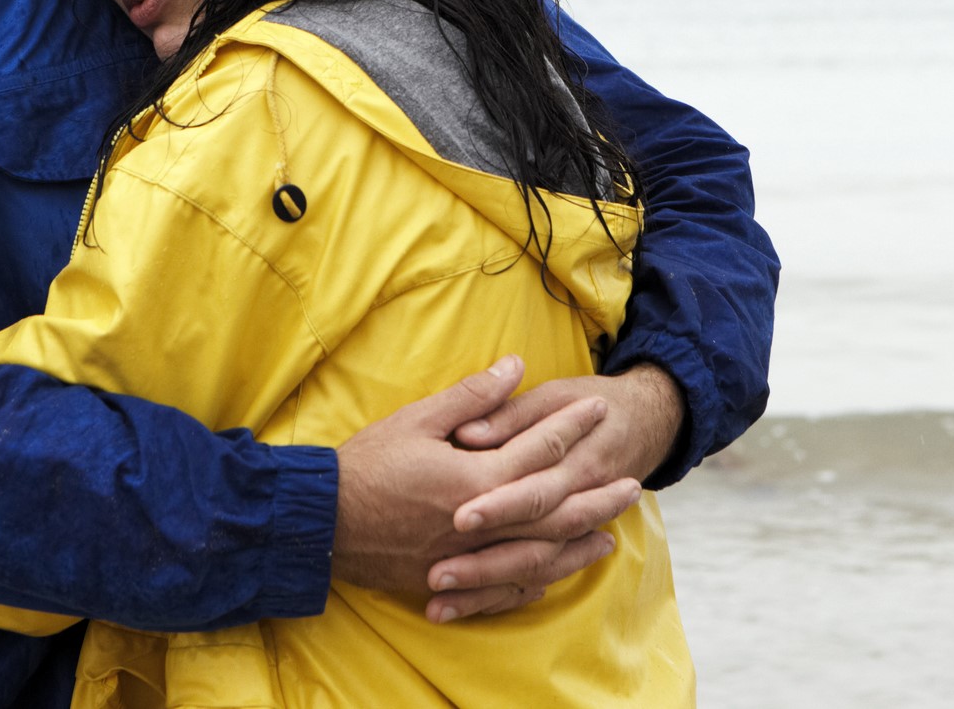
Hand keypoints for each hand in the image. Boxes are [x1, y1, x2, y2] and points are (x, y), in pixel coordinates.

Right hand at [332, 357, 645, 624]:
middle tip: (633, 481)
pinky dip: (539, 578)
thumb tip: (514, 367)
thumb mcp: (417, 419)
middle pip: (555, 509)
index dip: (572, 426)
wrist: (320, 522)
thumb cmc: (365, 465)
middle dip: (596, 494)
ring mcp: (468, 558)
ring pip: (539, 553)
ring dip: (578, 541)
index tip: (598, 408)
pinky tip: (557, 571)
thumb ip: (472, 397)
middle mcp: (480, 525)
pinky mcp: (451, 581)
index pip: (539, 450)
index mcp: (476, 480)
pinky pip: (508, 587)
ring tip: (610, 531)